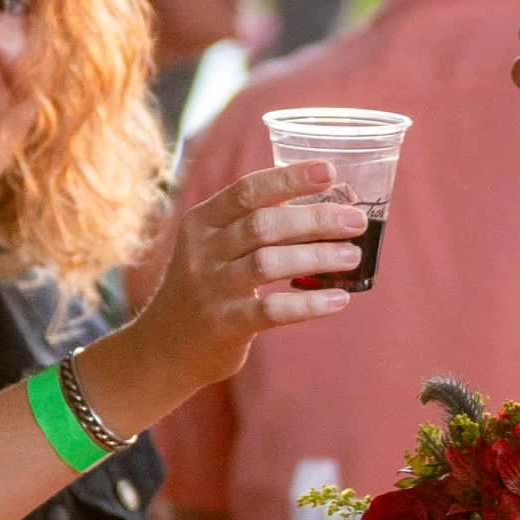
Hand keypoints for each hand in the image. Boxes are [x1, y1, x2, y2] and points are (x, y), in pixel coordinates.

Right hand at [127, 162, 364, 390]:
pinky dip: (310, 303)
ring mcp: (211, 288)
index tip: (330, 171)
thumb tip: (325, 208)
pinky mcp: (224, 324)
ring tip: (353, 255)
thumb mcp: (212, 247)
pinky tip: (339, 299)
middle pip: (264, 224)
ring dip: (318, 257)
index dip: (290, 179)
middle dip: (316, 218)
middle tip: (356, 220)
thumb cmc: (205, 287)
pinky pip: (273, 310)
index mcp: (201, 222)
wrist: (164, 348)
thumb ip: (251, 226)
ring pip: (270, 263)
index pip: (247, 190)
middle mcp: (203, 251)